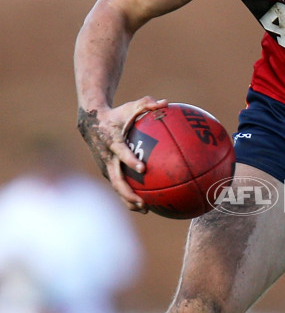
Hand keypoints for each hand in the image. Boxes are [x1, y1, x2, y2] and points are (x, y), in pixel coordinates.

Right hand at [77, 96, 166, 210]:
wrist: (91, 122)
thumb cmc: (116, 114)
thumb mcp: (131, 106)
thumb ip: (147, 104)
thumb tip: (166, 103)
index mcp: (113, 142)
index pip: (121, 152)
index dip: (130, 160)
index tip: (142, 169)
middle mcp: (107, 158)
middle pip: (116, 179)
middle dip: (128, 192)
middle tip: (143, 202)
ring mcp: (106, 167)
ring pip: (117, 187)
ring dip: (129, 199)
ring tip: (145, 210)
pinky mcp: (108, 171)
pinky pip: (118, 186)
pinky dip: (129, 196)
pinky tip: (145, 205)